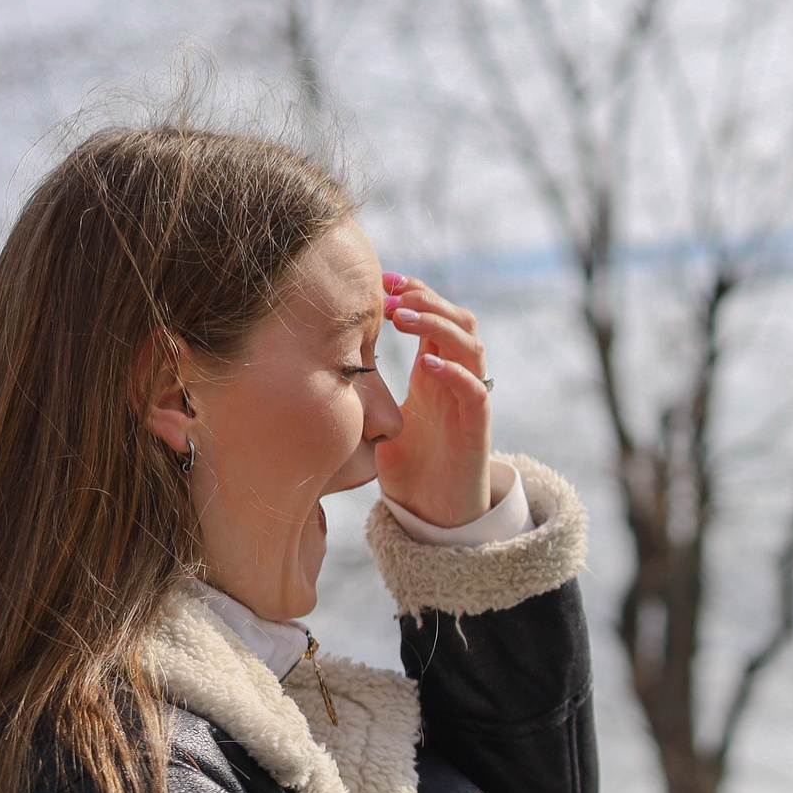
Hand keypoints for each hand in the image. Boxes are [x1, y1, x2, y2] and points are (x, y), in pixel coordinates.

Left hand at [375, 272, 493, 527]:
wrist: (435, 514)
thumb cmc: (408, 467)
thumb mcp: (379, 418)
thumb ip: (363, 391)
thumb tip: (315, 365)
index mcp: (435, 372)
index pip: (435, 317)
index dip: (414, 292)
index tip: (382, 278)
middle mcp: (457, 379)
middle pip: (459, 319)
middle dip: (426, 299)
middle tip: (390, 293)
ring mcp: (469, 402)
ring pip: (471, 346)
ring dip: (437, 325)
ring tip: (401, 317)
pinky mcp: (477, 429)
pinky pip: (475, 391)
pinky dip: (454, 373)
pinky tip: (425, 364)